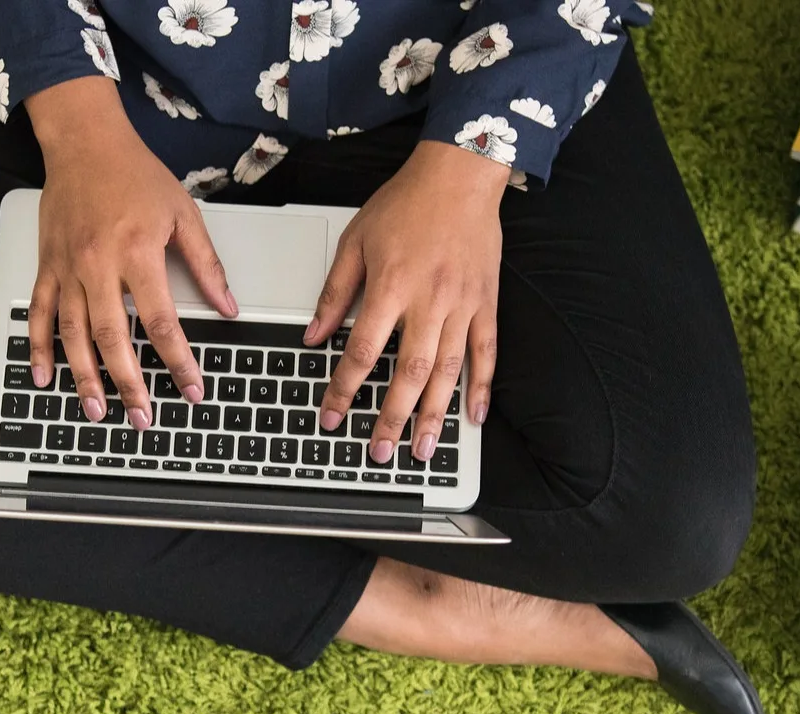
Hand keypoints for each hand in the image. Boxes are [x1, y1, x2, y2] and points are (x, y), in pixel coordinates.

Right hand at [24, 77, 236, 429]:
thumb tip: (227, 306)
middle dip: (128, 383)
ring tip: (97, 410)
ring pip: (73, 333)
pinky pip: (40, 313)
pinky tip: (44, 377)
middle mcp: (98, 264)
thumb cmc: (135, 174)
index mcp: (137, 252)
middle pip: (113, 337)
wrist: (84, 142)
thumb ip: (206, 264)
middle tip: (142, 417)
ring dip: (84, 377)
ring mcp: (68, 267)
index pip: (161, 321)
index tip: (190, 389)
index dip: (178, 360)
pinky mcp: (48, 265)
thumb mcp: (183, 214)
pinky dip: (39, 347)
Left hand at [306, 141, 506, 463]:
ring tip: (424, 450)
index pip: (363, 351)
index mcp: (391, 286)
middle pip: (408, 372)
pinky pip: (486, 351)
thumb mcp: (356, 240)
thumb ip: (335, 292)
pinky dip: (482, 386)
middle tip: (380, 452)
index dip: (343, 389)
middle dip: (392, 418)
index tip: (331, 416)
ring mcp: (462, 304)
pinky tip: (474, 415)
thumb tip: (313, 335)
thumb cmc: (407, 203)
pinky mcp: (486, 302)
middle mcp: (429, 301)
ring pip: (448, 370)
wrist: (459, 174)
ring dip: (435, 414)